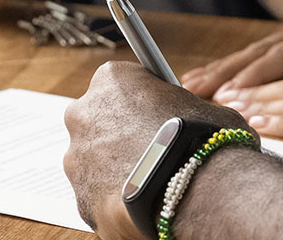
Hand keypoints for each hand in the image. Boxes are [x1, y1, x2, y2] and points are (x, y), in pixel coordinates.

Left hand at [64, 61, 249, 237]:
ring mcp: (77, 158)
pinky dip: (116, 199)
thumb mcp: (202, 106)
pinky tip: (144, 203)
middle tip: (154, 151)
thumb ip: (180, 107)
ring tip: (152, 182)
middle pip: (99, 122)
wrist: (198, 191)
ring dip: (118, 169)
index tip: (155, 115)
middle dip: (122, 136)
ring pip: (95, 162)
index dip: (141, 103)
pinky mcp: (80, 198)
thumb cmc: (205, 141)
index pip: (120, 85)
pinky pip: (97, 196)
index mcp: (112, 79)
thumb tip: (187, 117)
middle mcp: (84, 113)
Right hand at [178, 0, 282, 97]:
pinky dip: (242, 65)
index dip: (260, 76)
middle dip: (225, 71)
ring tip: (192, 83)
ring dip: (224, 68)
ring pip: (259, 51)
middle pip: (262, 51)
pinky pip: (269, 52)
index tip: (233, 92)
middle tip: (191, 89)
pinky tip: (222, 77)